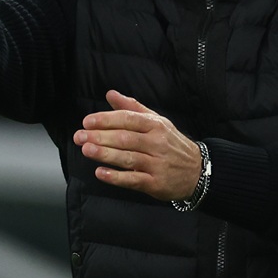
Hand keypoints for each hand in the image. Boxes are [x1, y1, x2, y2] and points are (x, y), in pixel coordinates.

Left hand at [74, 90, 201, 201]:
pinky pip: (133, 180)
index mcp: (155, 125)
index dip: (107, 120)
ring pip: (128, 158)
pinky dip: (116, 177)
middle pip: (125, 138)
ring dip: (105, 154)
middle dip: (100, 137)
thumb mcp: (156, 121)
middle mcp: (157, 143)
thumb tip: (110, 94)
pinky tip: (101, 173)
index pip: (128, 119)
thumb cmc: (171, 144)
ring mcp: (156, 164)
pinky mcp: (155, 183)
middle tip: (80, 136)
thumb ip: (132, 108)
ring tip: (86, 150)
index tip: (88, 121)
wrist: (198, 170)